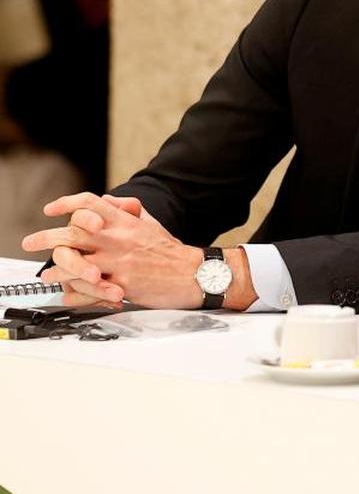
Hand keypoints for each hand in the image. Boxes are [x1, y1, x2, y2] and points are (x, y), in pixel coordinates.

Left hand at [22, 192, 204, 308]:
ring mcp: (118, 263)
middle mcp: (118, 239)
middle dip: (45, 237)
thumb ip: (127, 211)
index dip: (66, 204)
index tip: (51, 210)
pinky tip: (69, 292)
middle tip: (30, 242)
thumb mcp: (150, 223)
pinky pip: (87, 290)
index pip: (90, 203)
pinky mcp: (121, 286)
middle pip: (72, 233)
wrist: (194, 274)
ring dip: (56, 269)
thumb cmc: (171, 251)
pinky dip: (74, 292)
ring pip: (73, 264)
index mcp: (125, 222)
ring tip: (49, 273)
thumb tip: (107, 201)